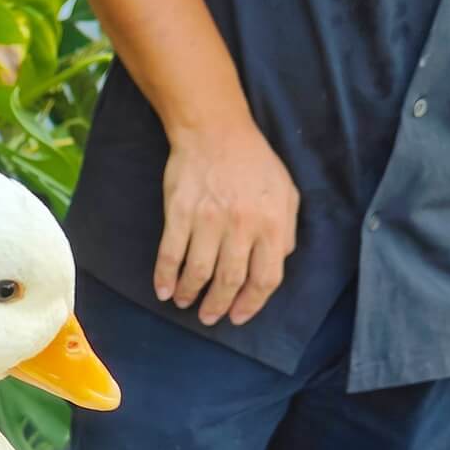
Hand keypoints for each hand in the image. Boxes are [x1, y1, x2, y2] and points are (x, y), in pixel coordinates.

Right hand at [156, 119, 299, 326]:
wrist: (215, 131)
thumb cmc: (252, 162)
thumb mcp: (286, 193)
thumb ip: (286, 230)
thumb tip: (276, 263)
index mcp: (272, 223)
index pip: (266, 278)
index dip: (252, 304)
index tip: (238, 316)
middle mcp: (242, 225)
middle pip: (230, 281)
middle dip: (218, 305)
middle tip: (209, 317)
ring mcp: (209, 220)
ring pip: (199, 272)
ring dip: (191, 294)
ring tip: (185, 303)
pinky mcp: (180, 213)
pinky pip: (171, 254)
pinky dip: (165, 277)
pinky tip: (163, 290)